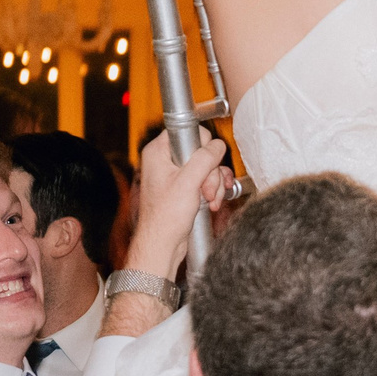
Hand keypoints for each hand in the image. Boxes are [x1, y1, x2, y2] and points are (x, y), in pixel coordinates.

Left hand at [128, 135, 233, 281]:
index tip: (206, 161)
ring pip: (207, 167)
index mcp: (158, 152)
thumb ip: (205, 159)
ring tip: (210, 200)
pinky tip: (212, 204)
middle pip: (201, 151)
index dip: (201, 145)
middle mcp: (165, 160)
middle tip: (206, 190)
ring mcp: (176, 175)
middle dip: (210, 172)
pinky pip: (206, 180)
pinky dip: (213, 191)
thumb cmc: (166, 217)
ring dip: (214, 184)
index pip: (186, 131)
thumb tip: (218, 145)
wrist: (162, 245)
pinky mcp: (185, 188)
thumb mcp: (189, 182)